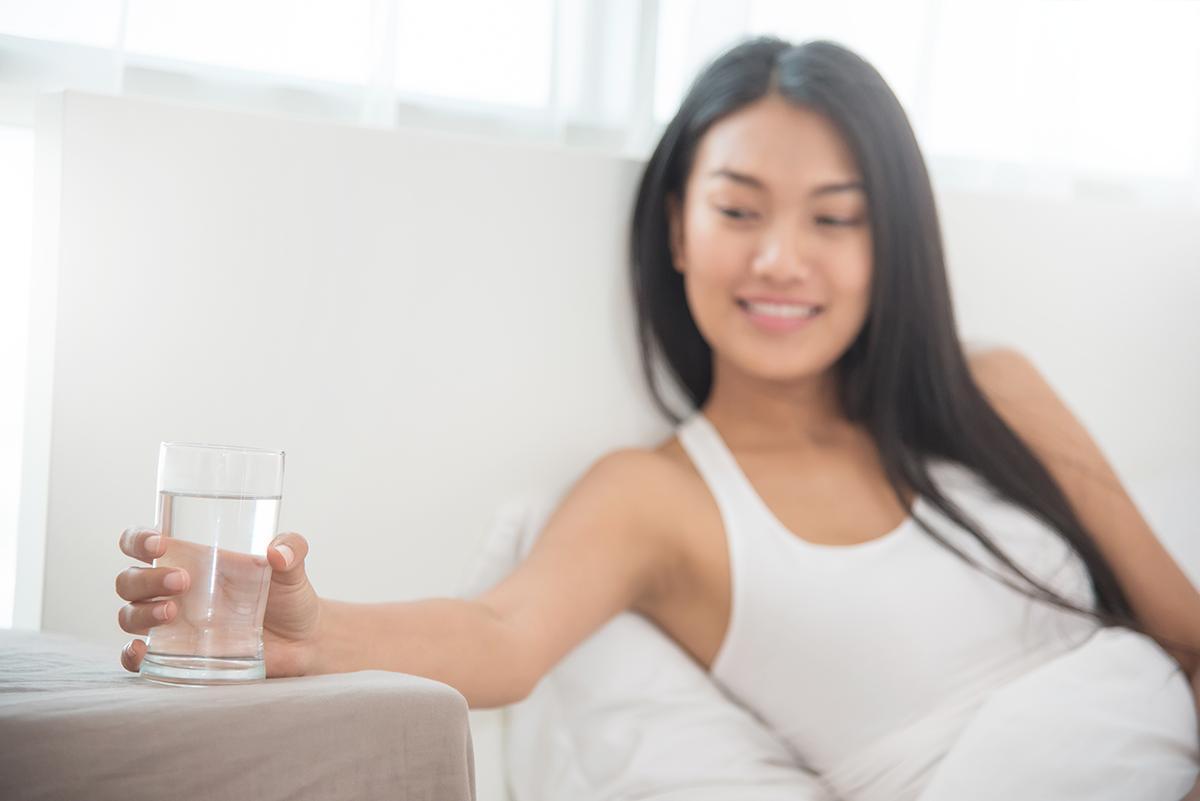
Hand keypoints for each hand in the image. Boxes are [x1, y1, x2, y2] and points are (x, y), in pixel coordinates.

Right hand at [116, 527, 324, 677]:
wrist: (302, 642)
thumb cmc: (287, 596)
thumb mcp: (292, 566)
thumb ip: (291, 549)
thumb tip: (278, 553)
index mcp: (189, 560)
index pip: (141, 544)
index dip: (137, 540)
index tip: (159, 543)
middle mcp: (171, 591)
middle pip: (129, 580)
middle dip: (146, 579)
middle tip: (182, 581)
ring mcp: (171, 625)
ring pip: (129, 615)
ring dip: (142, 612)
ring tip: (173, 612)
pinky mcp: (177, 656)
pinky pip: (138, 657)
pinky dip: (131, 655)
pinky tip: (143, 650)